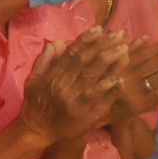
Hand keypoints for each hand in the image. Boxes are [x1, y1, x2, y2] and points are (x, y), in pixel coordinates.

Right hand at [20, 27, 129, 144]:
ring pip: (91, 74)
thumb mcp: (33, 79)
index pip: (71, 53)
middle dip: (103, 45)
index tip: (99, 29)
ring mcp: (71, 96)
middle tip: (119, 35)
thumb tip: (56, 42)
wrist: (36, 130)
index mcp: (52, 74)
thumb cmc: (35, 104)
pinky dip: (107, 85)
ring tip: (124, 49)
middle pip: (85, 60)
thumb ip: (44, 60)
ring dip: (109, 60)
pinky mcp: (80, 110)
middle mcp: (62, 82)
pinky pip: (95, 94)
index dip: (86, 40)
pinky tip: (119, 77)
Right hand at [107, 33, 157, 125]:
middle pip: (154, 65)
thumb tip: (145, 38)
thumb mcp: (109, 67)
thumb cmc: (105, 86)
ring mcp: (134, 93)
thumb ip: (126, 52)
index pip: (145, 54)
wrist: (97, 114)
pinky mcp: (140, 106)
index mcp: (119, 67)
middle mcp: (126, 79)